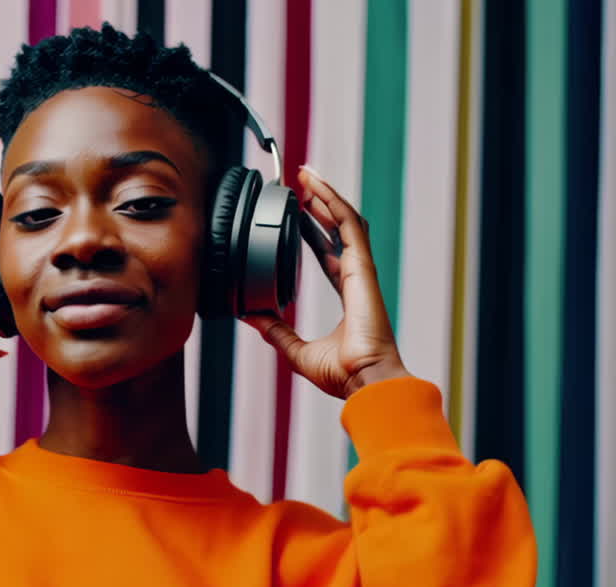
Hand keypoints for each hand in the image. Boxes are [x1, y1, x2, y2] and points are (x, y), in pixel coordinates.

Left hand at [243, 166, 410, 398]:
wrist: (365, 381)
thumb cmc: (343, 374)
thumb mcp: (296, 349)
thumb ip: (276, 331)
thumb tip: (250, 317)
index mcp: (347, 293)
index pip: (329, 252)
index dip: (316, 230)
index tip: (299, 214)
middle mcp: (355, 277)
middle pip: (339, 229)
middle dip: (321, 204)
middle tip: (302, 185)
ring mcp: (361, 270)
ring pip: (345, 220)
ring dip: (326, 196)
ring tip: (308, 176)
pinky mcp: (362, 267)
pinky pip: (348, 225)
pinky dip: (333, 203)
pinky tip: (318, 188)